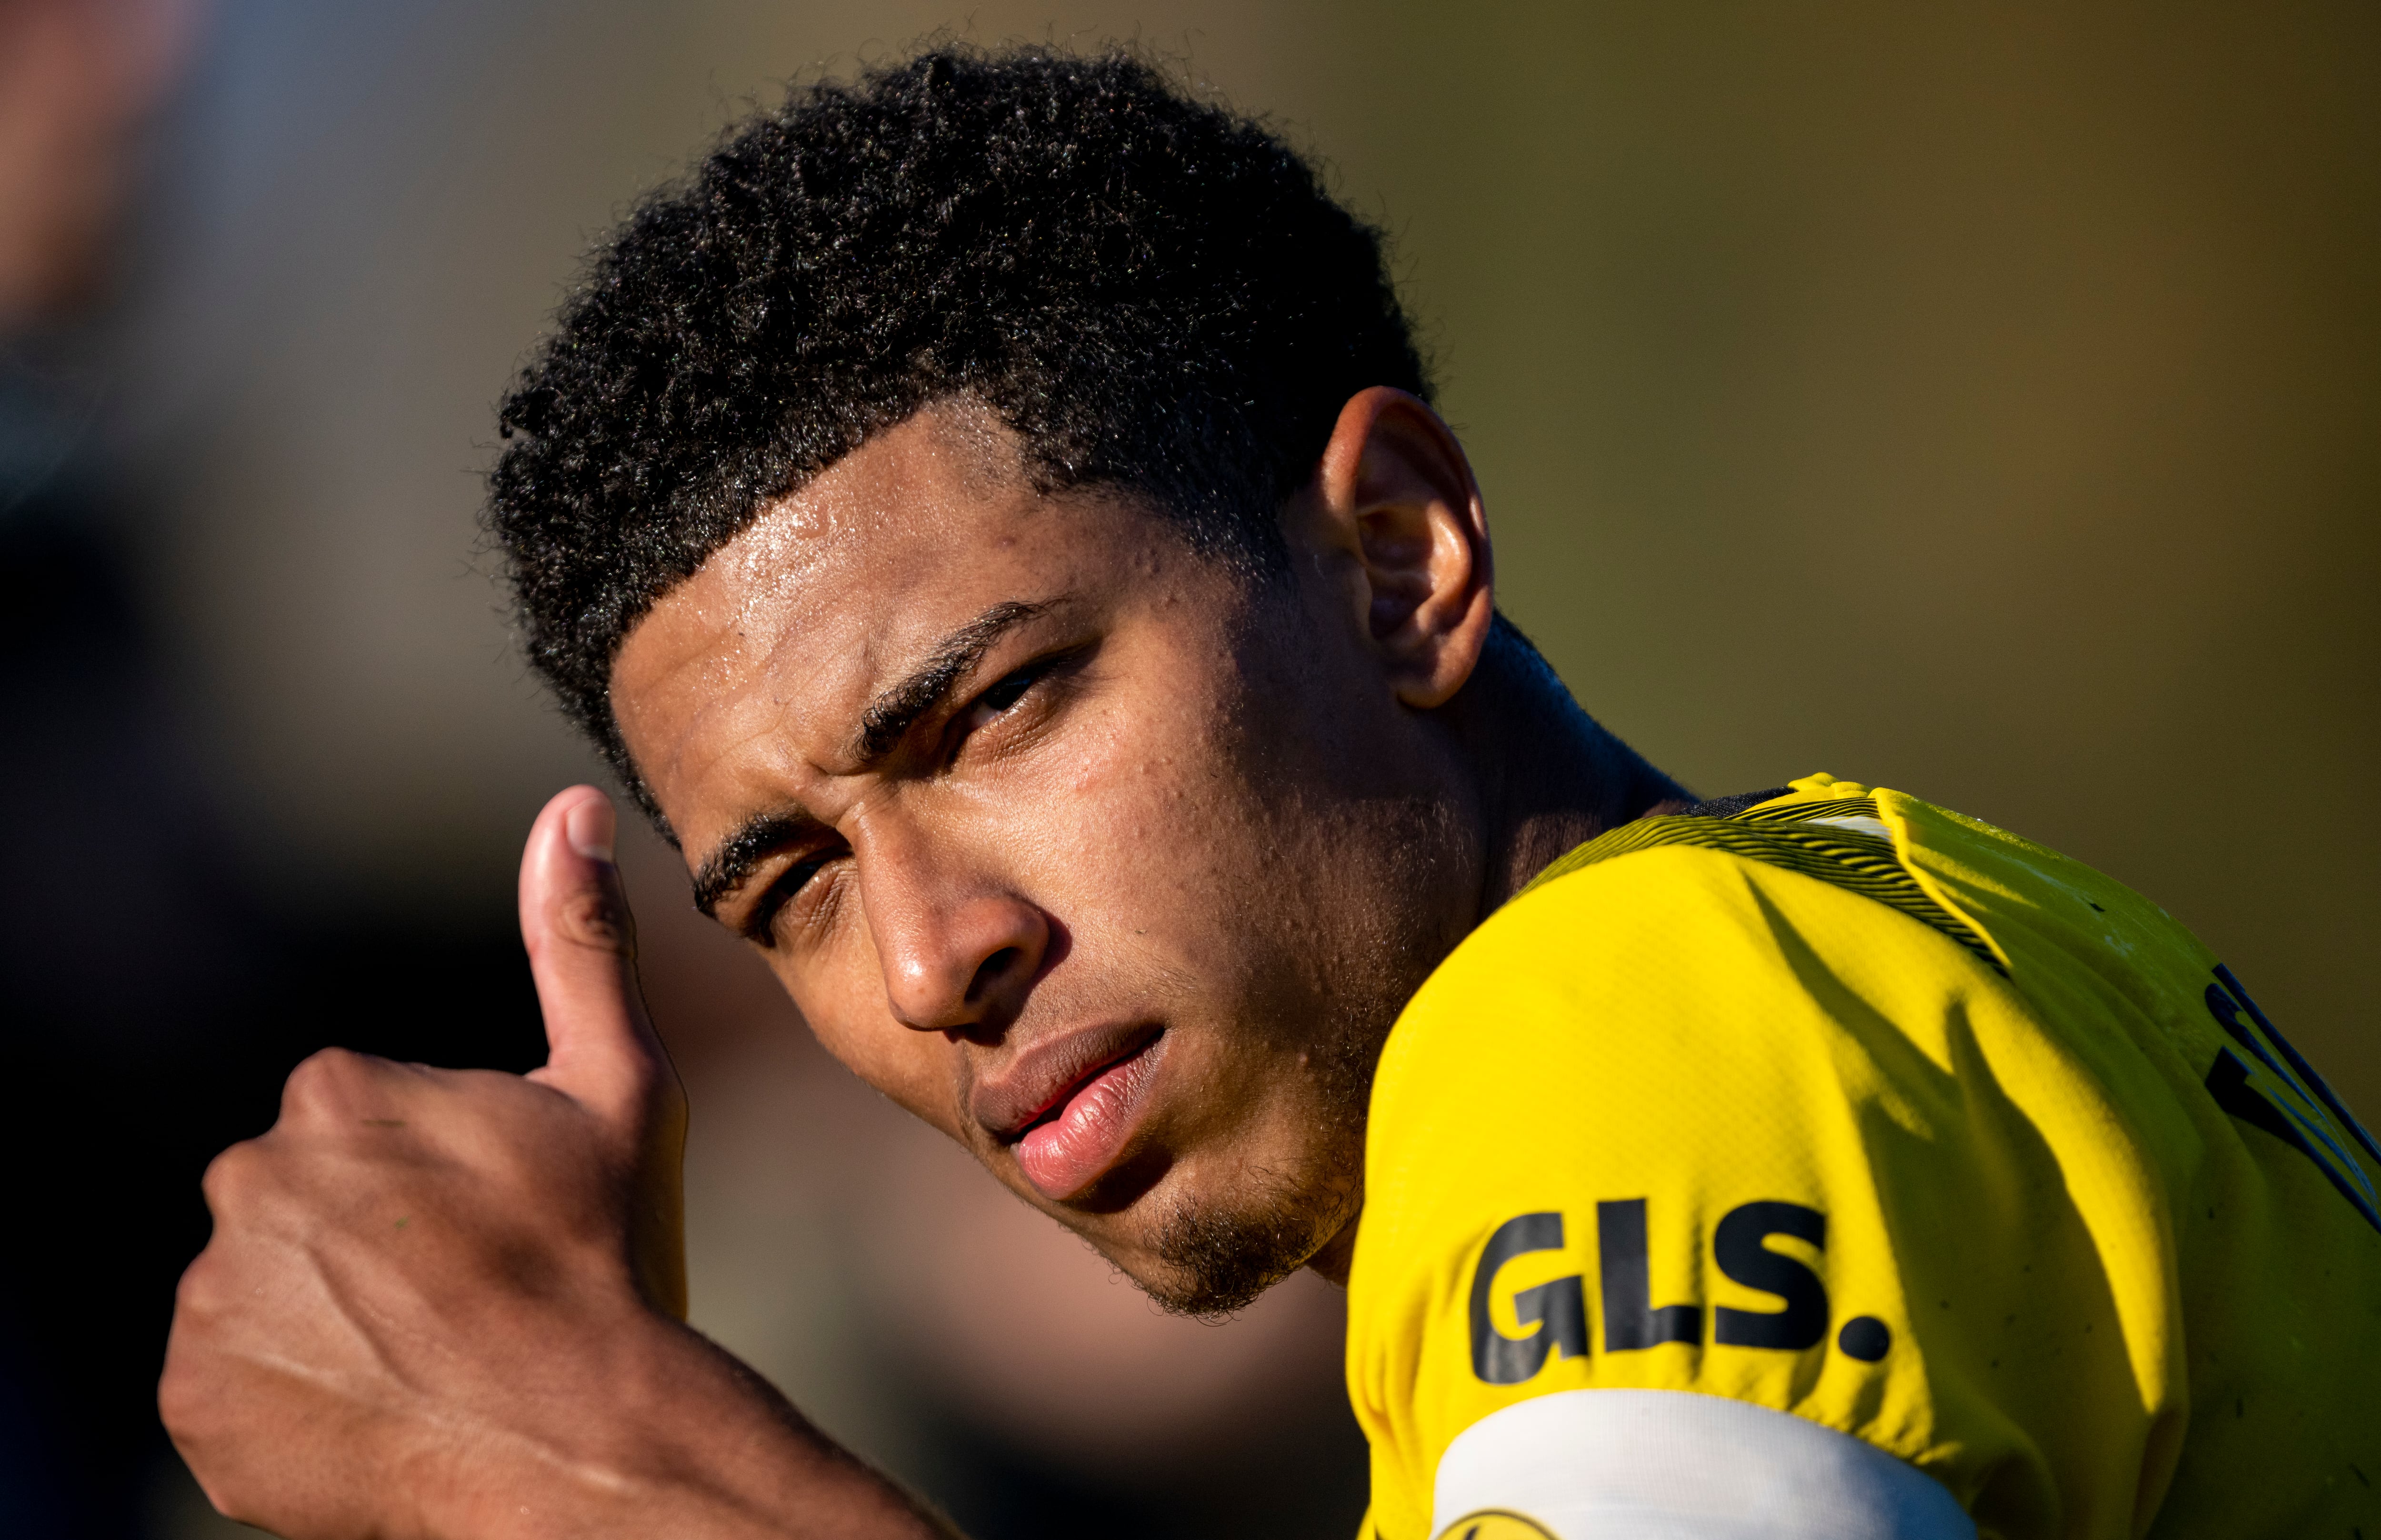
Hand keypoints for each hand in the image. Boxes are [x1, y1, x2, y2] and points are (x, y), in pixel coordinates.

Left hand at [160, 787, 946, 1538]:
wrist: (579, 1438)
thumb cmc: (608, 1255)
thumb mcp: (618, 1088)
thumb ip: (579, 944)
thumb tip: (571, 809)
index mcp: (337, 1094)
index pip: (361, 1123)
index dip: (434, 1173)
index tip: (491, 1221)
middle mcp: (246, 1177)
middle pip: (305, 1200)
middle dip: (372, 1236)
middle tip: (463, 1291)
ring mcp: (212, 1294)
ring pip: (266, 1283)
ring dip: (331, 1310)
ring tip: (427, 1351)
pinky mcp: (194, 1396)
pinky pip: (231, 1377)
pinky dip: (289, 1391)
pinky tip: (378, 1400)